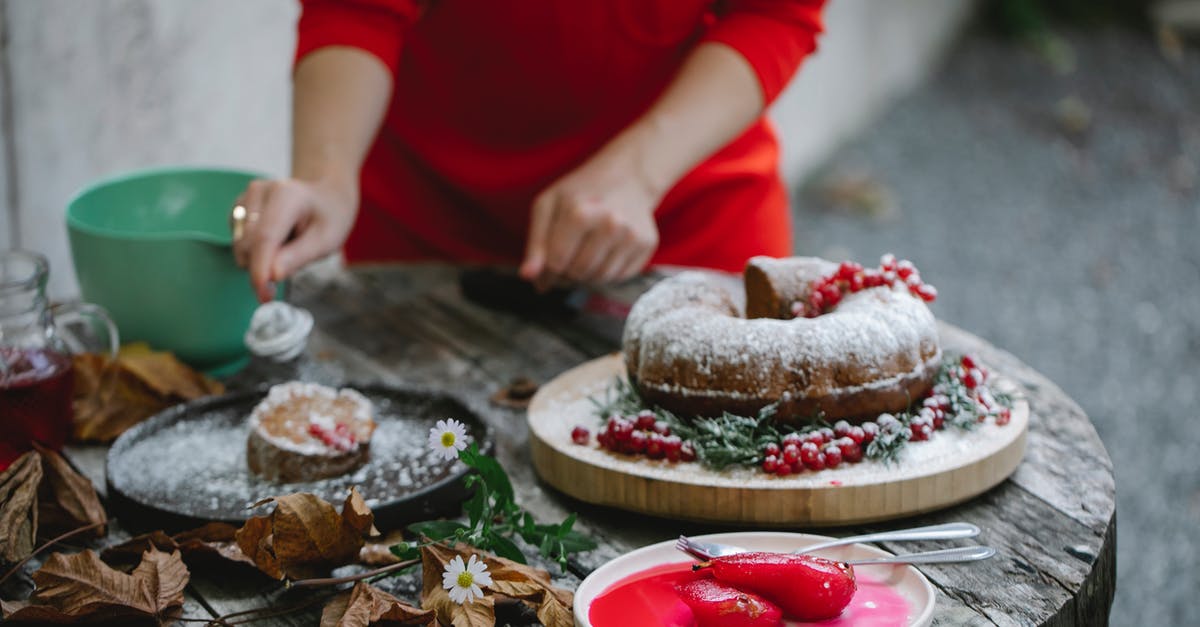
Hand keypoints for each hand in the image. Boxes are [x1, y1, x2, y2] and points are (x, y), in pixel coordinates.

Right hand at [232, 177, 356, 301]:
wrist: (325, 196)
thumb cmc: (328, 218)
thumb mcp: (326, 241)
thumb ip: (298, 257)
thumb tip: (272, 275)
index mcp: (286, 195)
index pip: (265, 238)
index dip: (261, 270)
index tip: (263, 296)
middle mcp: (260, 191)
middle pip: (248, 244)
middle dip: (263, 267)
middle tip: (291, 267)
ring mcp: (246, 197)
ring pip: (240, 245)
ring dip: (261, 258)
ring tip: (288, 244)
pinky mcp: (238, 207)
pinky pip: (239, 242)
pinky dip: (256, 250)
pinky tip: (277, 239)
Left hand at [519, 157, 660, 289]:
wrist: (627, 176)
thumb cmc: (581, 191)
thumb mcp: (548, 205)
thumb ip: (536, 242)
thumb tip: (529, 276)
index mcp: (580, 213)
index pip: (557, 263)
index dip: (547, 271)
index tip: (546, 269)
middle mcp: (610, 225)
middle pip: (578, 273)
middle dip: (568, 271)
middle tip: (569, 255)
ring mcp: (632, 236)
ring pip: (599, 279)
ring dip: (587, 274)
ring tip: (586, 251)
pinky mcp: (646, 245)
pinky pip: (619, 277)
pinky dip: (607, 271)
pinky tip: (605, 251)